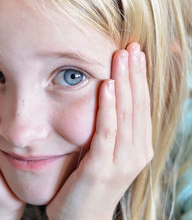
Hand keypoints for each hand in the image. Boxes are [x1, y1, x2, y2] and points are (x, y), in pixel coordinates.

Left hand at [46, 43, 153, 219]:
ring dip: (125, 82)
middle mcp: (137, 152)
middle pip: (138, 104)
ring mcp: (122, 161)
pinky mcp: (103, 168)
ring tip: (122, 56)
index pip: (141, 105)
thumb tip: (103, 97)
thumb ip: (107, 129)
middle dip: (135, 73)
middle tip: (132, 45)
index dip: (140, 78)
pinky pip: (108, 132)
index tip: (135, 52)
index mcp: (139, 147)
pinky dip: (108, 108)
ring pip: (126, 114)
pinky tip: (107, 86)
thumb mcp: (103, 152)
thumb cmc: (87, 183)